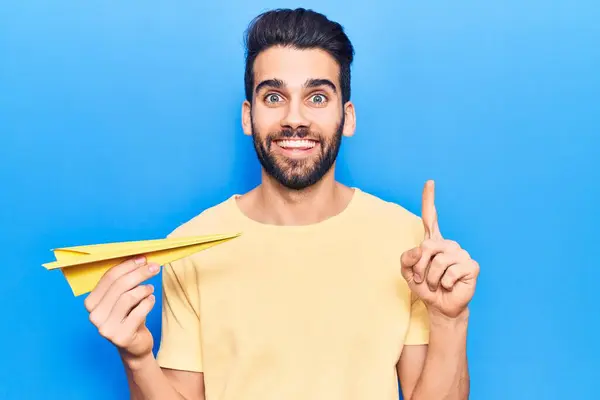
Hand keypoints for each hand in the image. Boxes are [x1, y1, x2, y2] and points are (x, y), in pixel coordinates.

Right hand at [84, 255, 160, 362]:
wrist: (134, 346)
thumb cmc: (129, 316)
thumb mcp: (123, 298)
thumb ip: (124, 282)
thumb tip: (140, 259)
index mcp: (91, 303)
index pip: (109, 278)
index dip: (128, 266)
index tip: (143, 259)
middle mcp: (94, 316)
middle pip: (119, 286)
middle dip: (139, 273)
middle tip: (154, 268)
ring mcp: (106, 329)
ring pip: (128, 298)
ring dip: (143, 289)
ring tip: (150, 289)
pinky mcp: (121, 338)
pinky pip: (138, 312)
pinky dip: (148, 302)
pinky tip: (151, 300)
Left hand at [400, 180, 479, 318]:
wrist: (439, 306)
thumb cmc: (425, 287)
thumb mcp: (408, 273)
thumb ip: (407, 259)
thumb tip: (421, 250)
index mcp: (432, 242)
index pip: (430, 217)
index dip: (429, 199)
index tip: (429, 182)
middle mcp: (448, 244)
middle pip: (426, 246)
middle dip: (419, 267)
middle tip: (422, 280)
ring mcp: (461, 253)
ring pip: (438, 261)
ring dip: (431, 278)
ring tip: (436, 284)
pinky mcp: (471, 265)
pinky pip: (452, 271)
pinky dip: (445, 283)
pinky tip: (449, 285)